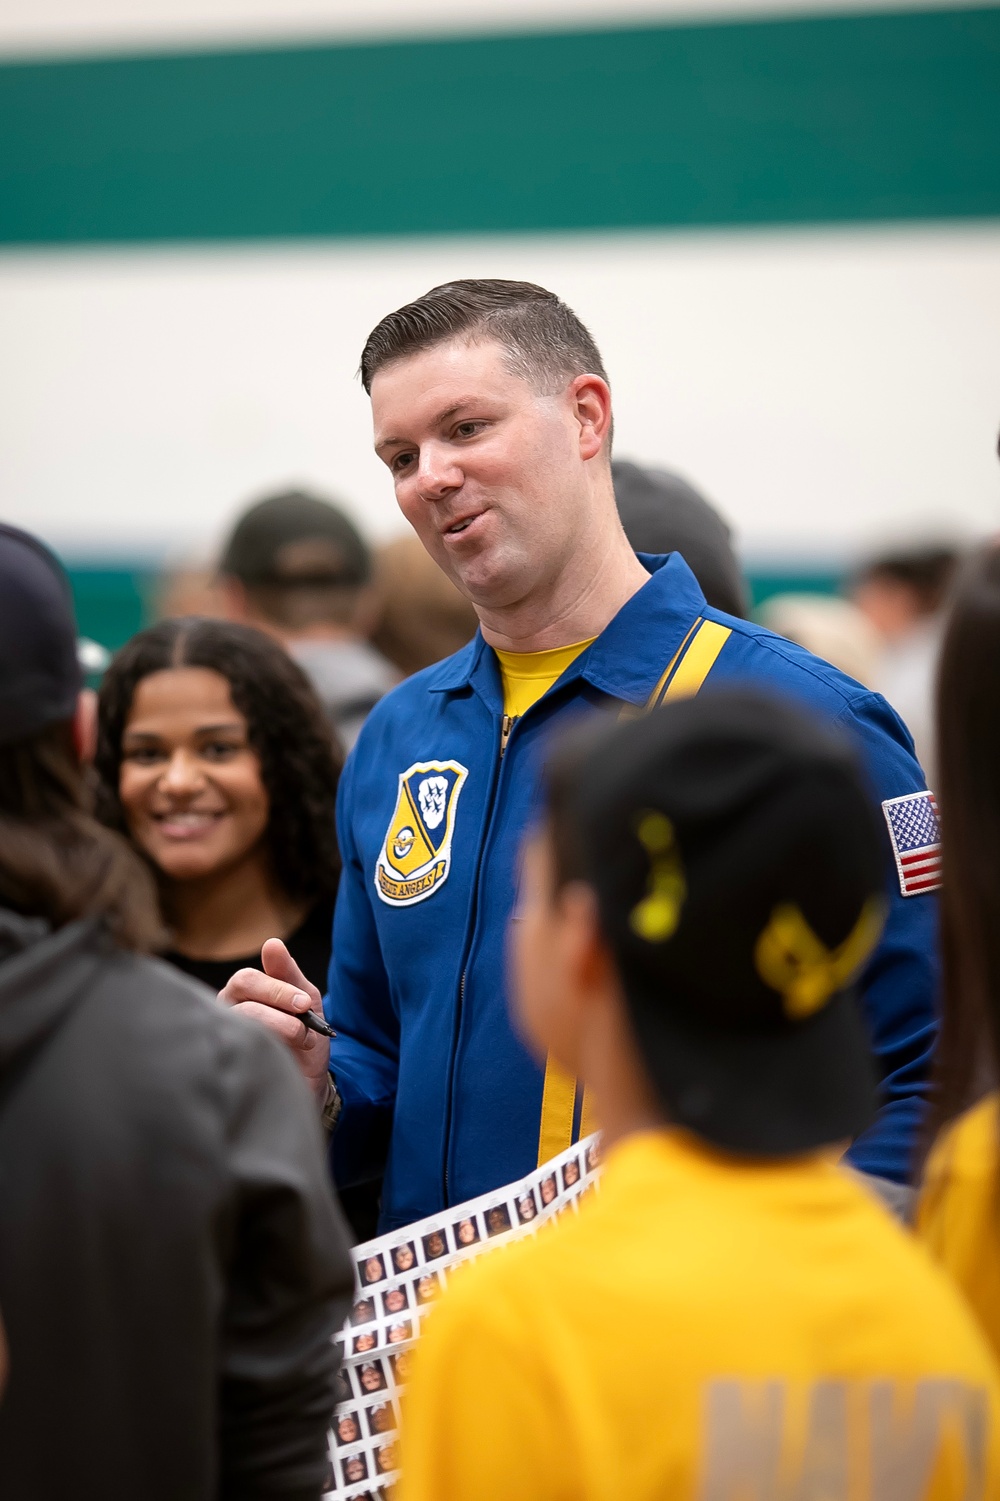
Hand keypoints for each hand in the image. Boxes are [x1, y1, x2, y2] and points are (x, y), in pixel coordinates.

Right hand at [219, 939, 332, 1102]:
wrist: (308, 1081)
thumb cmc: (304, 1038)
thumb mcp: (304, 1001)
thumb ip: (288, 974)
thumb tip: (272, 943)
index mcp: (243, 992)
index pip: (247, 978)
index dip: (277, 988)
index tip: (304, 1003)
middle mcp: (227, 1010)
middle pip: (239, 990)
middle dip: (278, 1000)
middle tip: (303, 1017)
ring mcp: (225, 1034)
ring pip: (244, 1016)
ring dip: (282, 1026)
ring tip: (302, 1040)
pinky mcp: (228, 1058)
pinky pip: (241, 1046)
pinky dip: (271, 1047)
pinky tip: (284, 1054)